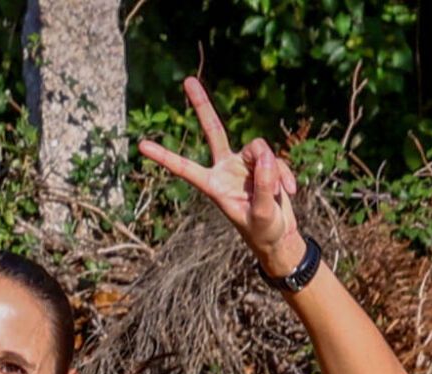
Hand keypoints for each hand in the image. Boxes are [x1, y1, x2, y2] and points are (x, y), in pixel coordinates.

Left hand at [138, 77, 303, 273]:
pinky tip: (290, 192)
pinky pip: (276, 158)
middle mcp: (225, 168)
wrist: (279, 235)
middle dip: (202, 105)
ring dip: (274, 169)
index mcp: (212, 185)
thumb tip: (265, 156)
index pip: (184, 168)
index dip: (164, 157)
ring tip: (281, 192)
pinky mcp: (264, 163)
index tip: (141, 146)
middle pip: (213, 130)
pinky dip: (285, 174)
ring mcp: (244, 163)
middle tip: (187, 80)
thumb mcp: (261, 213)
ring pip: (260, 147)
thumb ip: (264, 186)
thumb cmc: (263, 231)